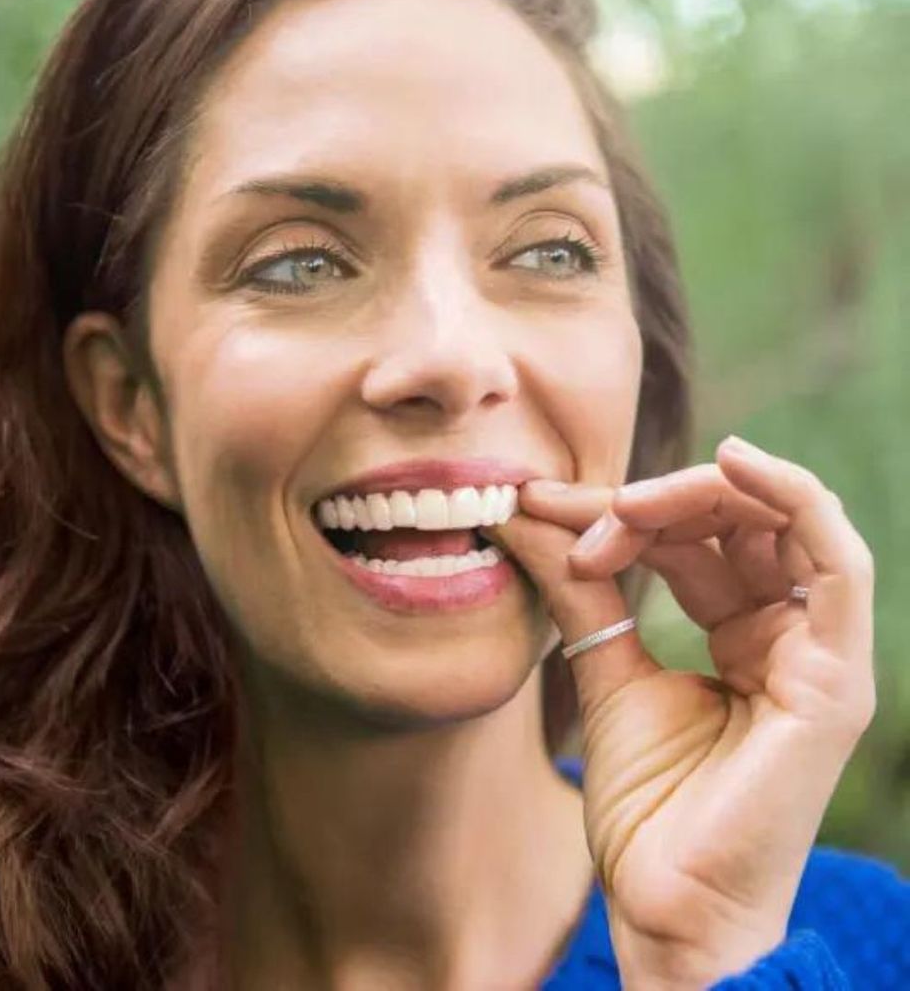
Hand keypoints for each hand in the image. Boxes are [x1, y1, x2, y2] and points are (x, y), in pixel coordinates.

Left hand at [484, 435, 875, 988]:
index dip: (623, 514)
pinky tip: (736, 459)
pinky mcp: (836, 678)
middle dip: (655, 501)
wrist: (666, 906)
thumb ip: (579, 591)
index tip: (542, 509)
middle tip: (577, 512)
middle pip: (737, 522)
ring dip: (697, 496)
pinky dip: (794, 497)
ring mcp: (819, 655)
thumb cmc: (647, 806)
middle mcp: (786, 636)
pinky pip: (839, 562)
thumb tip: (527, 514)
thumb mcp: (604, 672)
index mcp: (743, 636)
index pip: (693, 542)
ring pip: (781, 524)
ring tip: (621, 503)